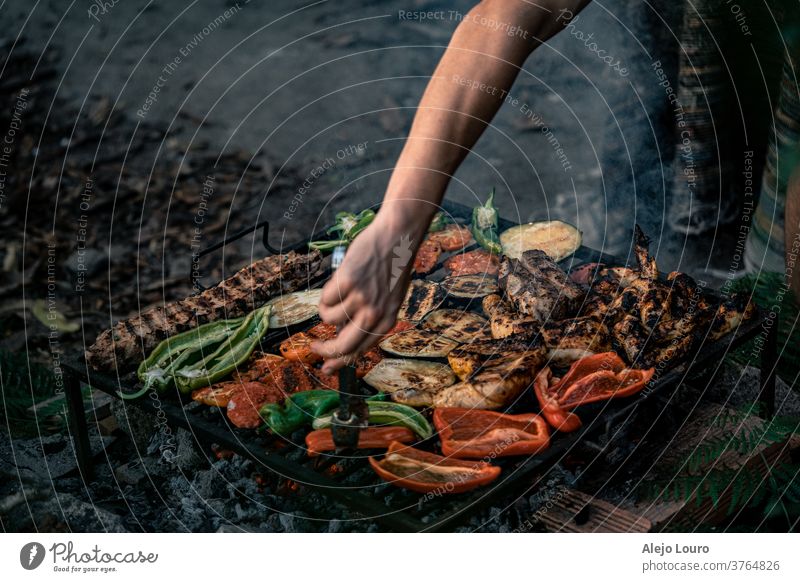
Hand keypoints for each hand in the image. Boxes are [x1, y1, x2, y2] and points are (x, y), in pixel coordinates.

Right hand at [311, 213, 416, 373]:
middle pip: (342, 346)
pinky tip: (340, 282)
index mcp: (386, 321)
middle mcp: (374, 314)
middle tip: (314, 346)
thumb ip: (370, 319)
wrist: (396, 239)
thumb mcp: (388, 300)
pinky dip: (327, 293)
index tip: (325, 368)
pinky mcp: (348, 282)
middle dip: (324, 350)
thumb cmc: (391, 268)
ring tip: (338, 295)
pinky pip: (325, 299)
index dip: (339, 363)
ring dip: (326, 310)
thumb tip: (341, 335)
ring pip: (329, 319)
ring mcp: (361, 298)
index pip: (359, 352)